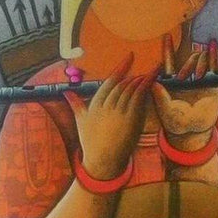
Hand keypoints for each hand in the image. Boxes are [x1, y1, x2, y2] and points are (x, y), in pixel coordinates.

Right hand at [64, 53, 155, 180]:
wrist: (102, 160)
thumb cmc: (91, 141)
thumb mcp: (81, 121)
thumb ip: (75, 104)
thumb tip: (66, 92)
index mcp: (95, 104)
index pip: (109, 82)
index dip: (121, 68)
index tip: (130, 57)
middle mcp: (107, 106)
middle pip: (122, 85)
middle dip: (132, 76)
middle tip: (141, 71)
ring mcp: (119, 112)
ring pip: (131, 89)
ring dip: (141, 79)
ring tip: (150, 72)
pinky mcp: (130, 118)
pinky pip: (139, 97)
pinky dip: (146, 86)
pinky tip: (152, 78)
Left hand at [152, 36, 217, 143]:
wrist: (193, 131)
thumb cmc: (176, 121)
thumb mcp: (166, 109)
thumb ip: (160, 96)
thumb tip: (153, 82)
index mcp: (173, 81)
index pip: (170, 62)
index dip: (168, 49)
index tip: (167, 37)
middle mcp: (186, 77)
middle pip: (189, 59)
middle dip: (188, 65)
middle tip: (185, 78)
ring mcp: (200, 78)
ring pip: (201, 59)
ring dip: (199, 64)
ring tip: (197, 77)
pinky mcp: (213, 82)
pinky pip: (214, 64)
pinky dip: (213, 54)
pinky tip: (213, 45)